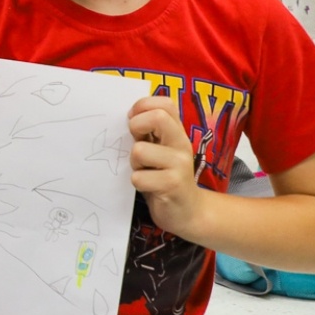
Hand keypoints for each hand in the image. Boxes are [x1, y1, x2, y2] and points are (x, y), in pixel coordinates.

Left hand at [128, 94, 205, 236]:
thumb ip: (147, 132)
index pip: (165, 103)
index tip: (133, 121)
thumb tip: (126, 115)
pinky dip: (137, 182)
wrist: (187, 211)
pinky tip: (148, 187)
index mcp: (176, 132)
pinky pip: (139, 177)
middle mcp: (181, 144)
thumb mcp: (158, 149)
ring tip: (143, 171)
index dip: (143, 106)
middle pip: (157, 117)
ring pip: (140, 150)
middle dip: (136, 126)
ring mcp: (179, 164)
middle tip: (136, 143)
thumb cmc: (164, 176)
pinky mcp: (172, 185)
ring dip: (133, 163)